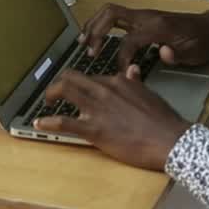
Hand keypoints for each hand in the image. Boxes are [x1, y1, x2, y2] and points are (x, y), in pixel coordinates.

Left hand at [34, 66, 191, 170]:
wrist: (170, 139)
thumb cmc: (163, 120)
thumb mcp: (148, 94)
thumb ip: (135, 82)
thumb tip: (131, 69)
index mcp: (117, 81)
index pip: (91, 77)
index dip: (81, 83)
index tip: (76, 89)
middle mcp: (104, 90)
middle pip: (71, 78)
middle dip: (58, 84)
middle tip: (53, 93)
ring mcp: (97, 109)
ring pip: (65, 91)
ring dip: (50, 96)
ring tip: (45, 103)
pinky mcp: (94, 129)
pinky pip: (64, 122)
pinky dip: (48, 122)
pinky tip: (39, 123)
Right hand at [79, 4, 208, 70]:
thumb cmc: (202, 42)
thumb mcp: (194, 53)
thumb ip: (176, 54)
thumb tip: (162, 53)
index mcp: (158, 26)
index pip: (129, 39)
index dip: (121, 57)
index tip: (119, 73)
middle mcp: (147, 17)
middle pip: (111, 14)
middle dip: (96, 31)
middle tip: (87, 50)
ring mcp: (143, 15)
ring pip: (110, 12)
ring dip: (94, 24)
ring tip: (83, 41)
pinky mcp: (142, 18)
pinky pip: (116, 17)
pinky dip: (102, 24)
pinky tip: (95, 36)